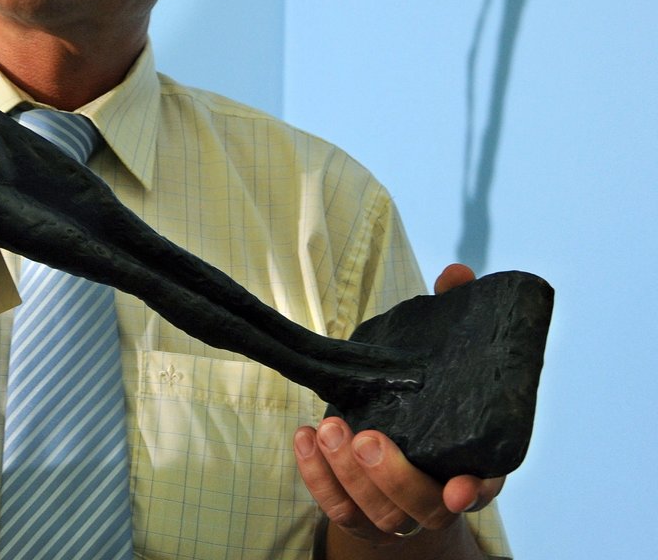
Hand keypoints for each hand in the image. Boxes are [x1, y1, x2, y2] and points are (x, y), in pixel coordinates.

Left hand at [293, 264, 504, 554]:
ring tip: (328, 427)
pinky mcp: (357, 512)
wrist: (405, 460)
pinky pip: (337, 506)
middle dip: (392, 476)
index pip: (482, 487)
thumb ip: (454, 316)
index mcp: (470, 464)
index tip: (458, 488)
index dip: (473, 491)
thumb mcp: (444, 360)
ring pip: (378, 512)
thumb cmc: (429, 403)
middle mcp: (436, 496)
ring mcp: (396, 511)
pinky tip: (304, 436)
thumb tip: (456, 275)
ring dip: (347, 473)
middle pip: (422, 506)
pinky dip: (316, 474)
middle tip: (366, 438)